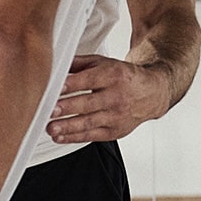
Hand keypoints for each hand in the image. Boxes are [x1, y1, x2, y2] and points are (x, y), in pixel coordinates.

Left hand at [47, 55, 171, 142]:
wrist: (150, 93)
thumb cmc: (123, 77)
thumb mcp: (104, 63)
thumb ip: (79, 63)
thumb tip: (56, 64)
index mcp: (113, 75)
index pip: (89, 80)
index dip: (71, 84)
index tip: (54, 88)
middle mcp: (116, 96)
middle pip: (88, 103)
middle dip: (67, 108)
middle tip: (50, 110)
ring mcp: (116, 116)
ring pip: (89, 122)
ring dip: (68, 126)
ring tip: (51, 128)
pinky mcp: (115, 131)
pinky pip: (92, 135)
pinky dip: (74, 137)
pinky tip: (60, 136)